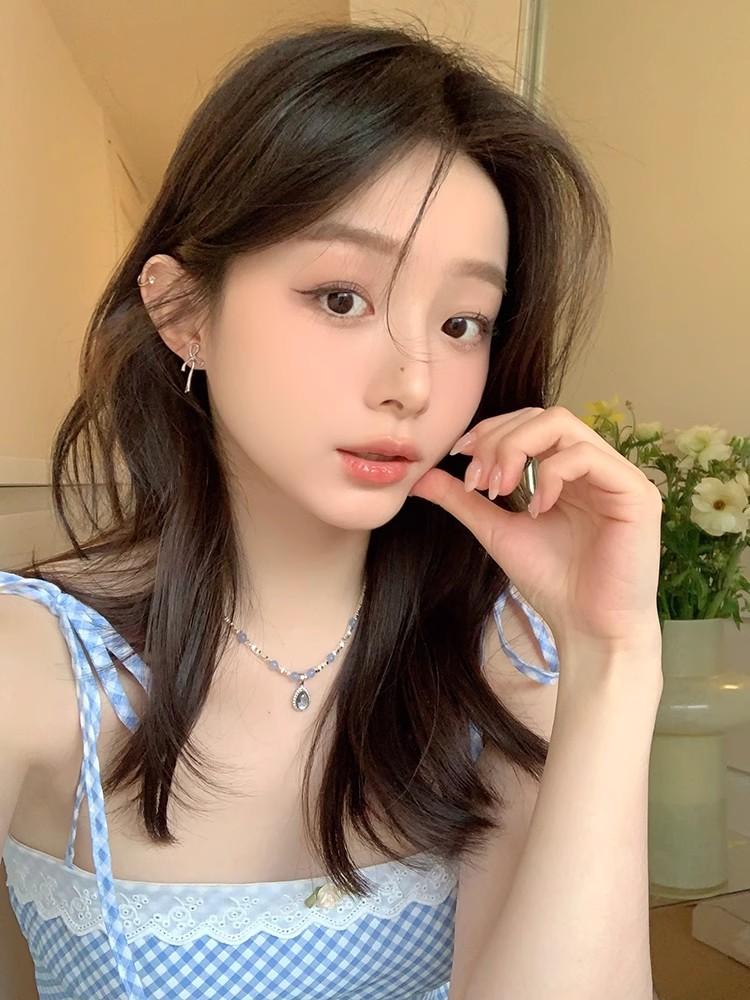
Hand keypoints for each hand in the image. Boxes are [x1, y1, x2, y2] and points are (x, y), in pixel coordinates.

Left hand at [408, 406, 663, 656]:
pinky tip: (535, 509)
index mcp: (567, 470)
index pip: (528, 422)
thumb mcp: (496, 531)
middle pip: (543, 415)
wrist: (588, 629)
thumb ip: (464, 500)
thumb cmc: (551, 582)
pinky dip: (551, 475)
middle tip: (478, 480)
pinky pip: (587, 457)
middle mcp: (595, 465)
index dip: (490, 430)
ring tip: (499, 490)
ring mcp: (618, 475)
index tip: (459, 457)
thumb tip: (419, 477)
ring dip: (517, 449)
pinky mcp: (636, 492)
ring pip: (563, 424)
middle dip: (499, 440)